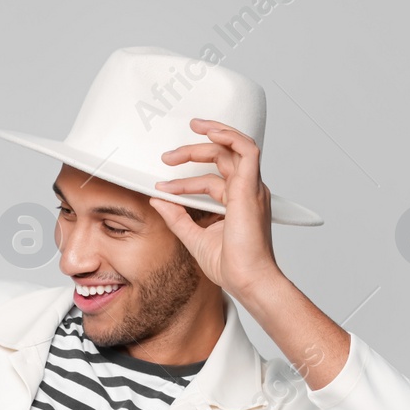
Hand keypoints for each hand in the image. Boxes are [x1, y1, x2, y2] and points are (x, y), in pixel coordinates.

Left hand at [149, 118, 281, 296]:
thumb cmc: (231, 265)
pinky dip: (230, 137)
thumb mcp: (194, 236)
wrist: (247, 279)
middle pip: (223, 158)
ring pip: (233, 149)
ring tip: (190, 131)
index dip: (184, 181)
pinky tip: (211, 133)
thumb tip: (158, 199)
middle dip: (193, 151)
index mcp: (238, 203)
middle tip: (167, 156)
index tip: (161, 186)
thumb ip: (176, 216)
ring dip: (211, 137)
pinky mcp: (251, 188)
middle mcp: (247, 192)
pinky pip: (247, 150)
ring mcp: (251, 188)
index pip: (212, 180)